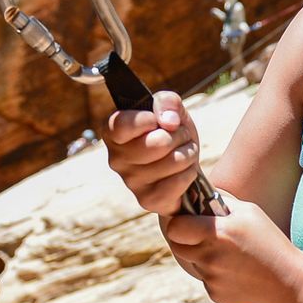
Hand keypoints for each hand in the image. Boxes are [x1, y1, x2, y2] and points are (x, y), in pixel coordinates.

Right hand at [104, 90, 201, 215]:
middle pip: (158, 143)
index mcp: (113, 133)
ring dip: (188, 153)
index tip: (156, 119)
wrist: (184, 164)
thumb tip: (168, 121)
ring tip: (184, 152)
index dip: (146, 120)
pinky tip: (184, 171)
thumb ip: (166, 102)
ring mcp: (131, 183)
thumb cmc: (171, 134)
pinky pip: (179, 182)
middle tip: (179, 137)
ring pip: (173, 161)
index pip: (122, 124)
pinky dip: (189, 173)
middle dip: (178, 136)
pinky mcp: (147, 201)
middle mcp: (116, 159)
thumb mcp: (170, 109)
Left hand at [162, 191, 302, 302]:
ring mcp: (212, 278)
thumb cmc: (271, 242)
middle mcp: (210, 256)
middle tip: (205, 237)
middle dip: (187, 240)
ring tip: (232, 256)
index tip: (188, 222)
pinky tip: (238, 272)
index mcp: (217, 232)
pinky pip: (207, 280)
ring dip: (204, 258)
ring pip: (194, 264)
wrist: (290, 283)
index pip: (175, 228)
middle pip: (178, 246)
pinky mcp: (215, 294)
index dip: (179, 224)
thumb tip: (196, 192)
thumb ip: (220, 201)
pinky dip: (217, 275)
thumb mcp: (250, 212)